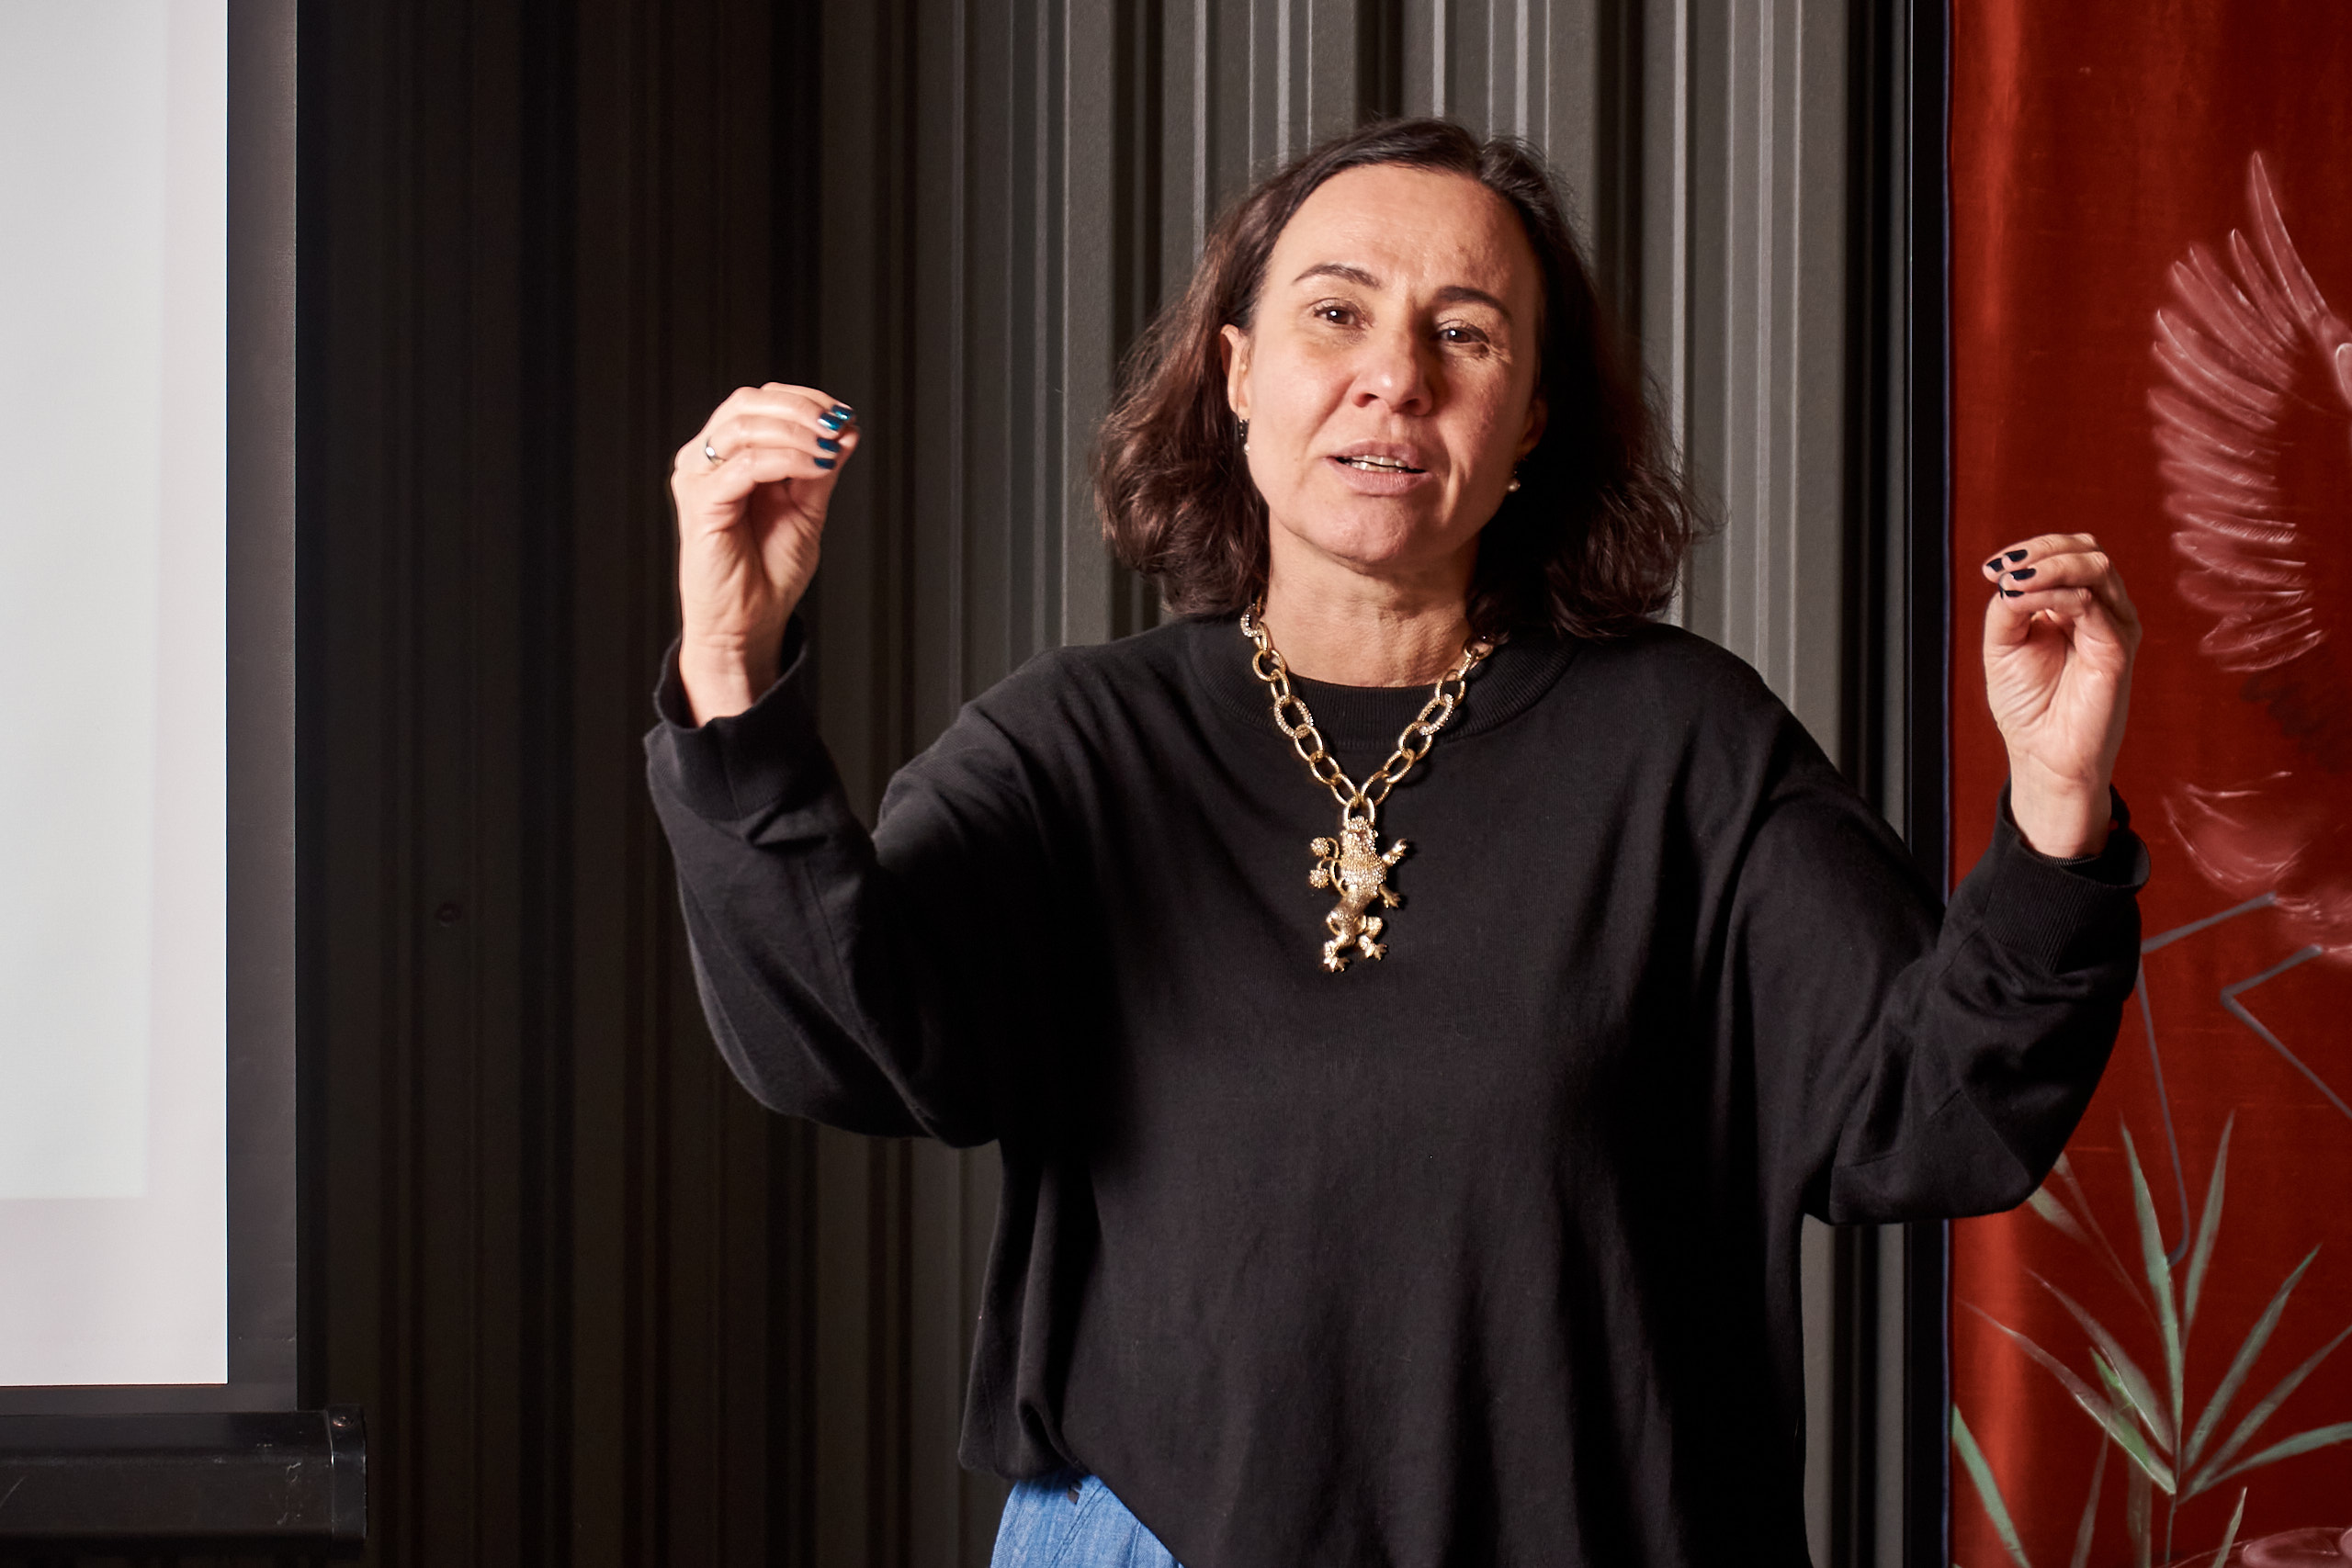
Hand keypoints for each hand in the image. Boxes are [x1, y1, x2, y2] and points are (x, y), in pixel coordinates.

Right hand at [670, 384, 860, 721]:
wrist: (750, 622)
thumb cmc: (769, 571)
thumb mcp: (807, 509)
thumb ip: (820, 468)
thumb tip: (846, 428)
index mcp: (728, 455)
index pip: (760, 402)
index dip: (803, 400)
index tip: (843, 414)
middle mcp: (706, 460)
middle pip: (748, 404)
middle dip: (800, 409)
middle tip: (837, 424)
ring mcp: (699, 479)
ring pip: (744, 426)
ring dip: (796, 432)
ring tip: (829, 448)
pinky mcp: (701, 503)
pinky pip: (745, 465)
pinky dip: (786, 459)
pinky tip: (817, 467)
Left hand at [1979, 533, 2141, 857]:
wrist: (2043, 755)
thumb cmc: (2027, 704)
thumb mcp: (2003, 644)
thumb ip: (2009, 605)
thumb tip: (2013, 575)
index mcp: (2074, 605)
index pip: (2066, 552)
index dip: (2030, 549)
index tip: (1989, 568)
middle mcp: (2100, 609)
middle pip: (2087, 550)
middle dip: (2043, 548)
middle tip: (2002, 569)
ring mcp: (2113, 626)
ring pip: (2097, 567)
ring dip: (2050, 565)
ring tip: (2014, 583)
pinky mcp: (2117, 647)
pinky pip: (2093, 605)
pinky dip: (2057, 594)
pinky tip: (2028, 601)